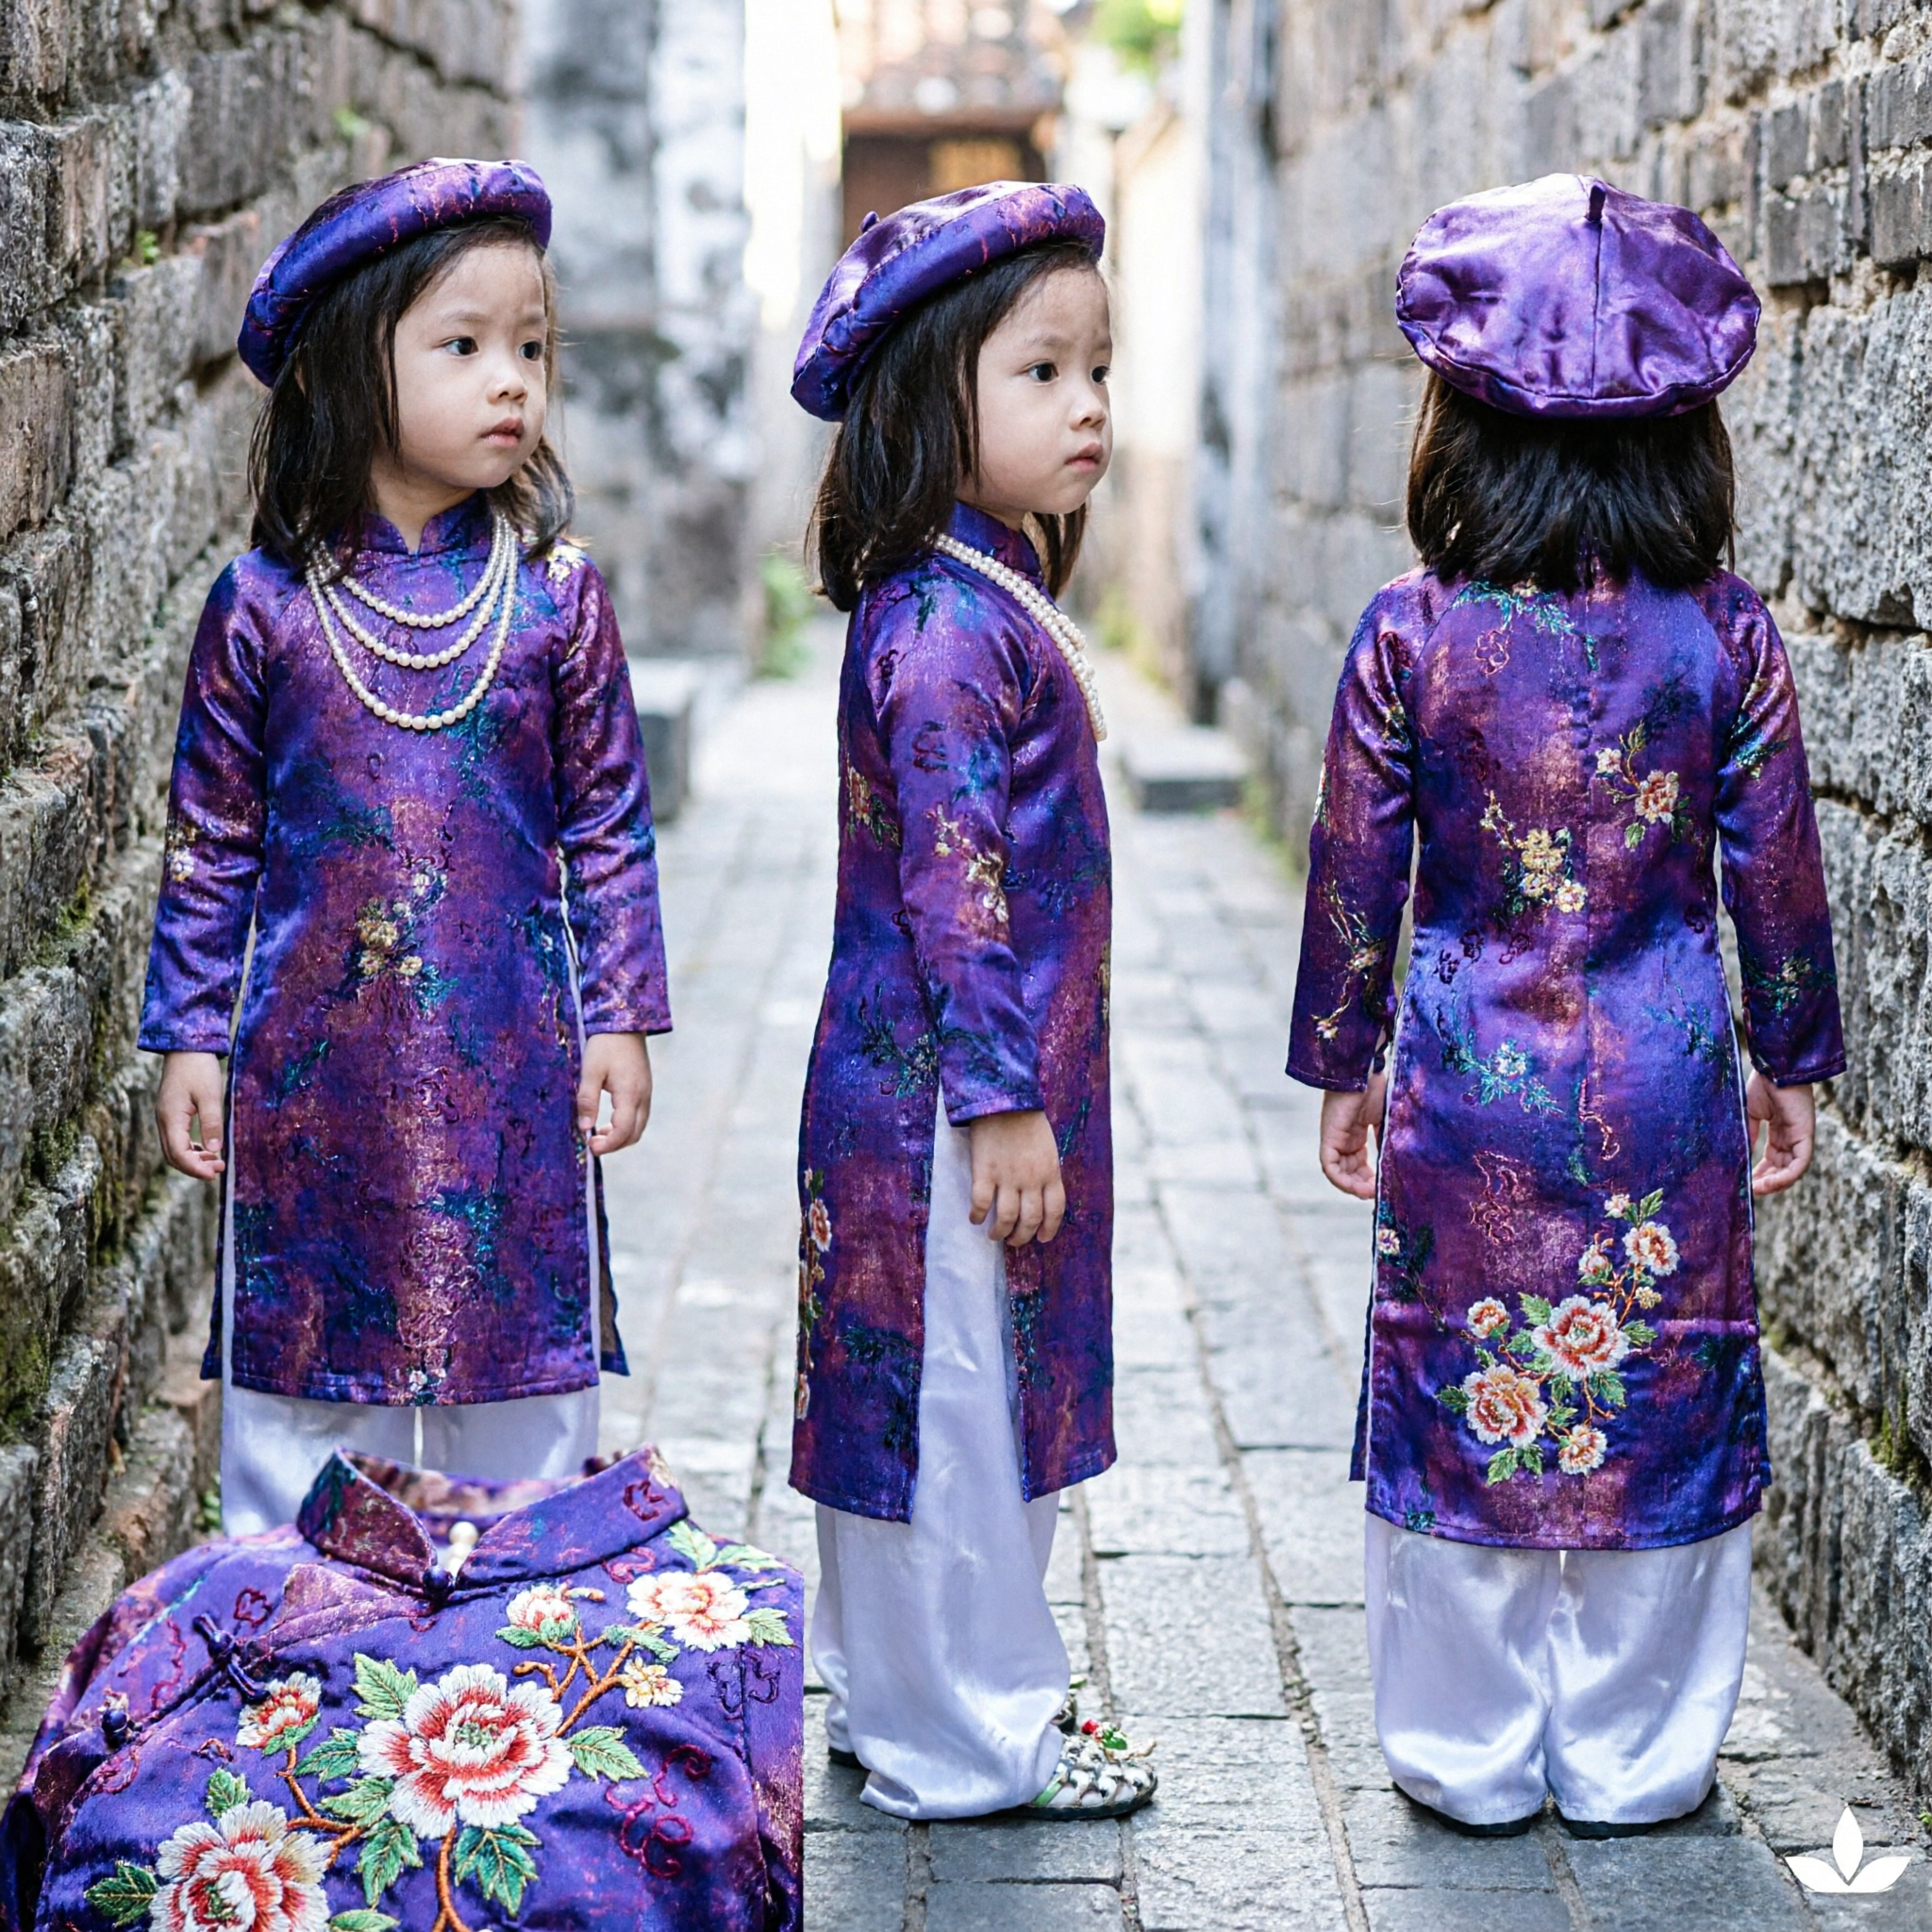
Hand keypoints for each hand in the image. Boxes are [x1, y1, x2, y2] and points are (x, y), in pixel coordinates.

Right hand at [156, 1051, 226, 1181]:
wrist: (186, 1047)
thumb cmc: (198, 1068)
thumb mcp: (210, 1095)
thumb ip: (211, 1122)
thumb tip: (215, 1150)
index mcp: (170, 1118)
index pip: (178, 1153)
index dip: (195, 1168)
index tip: (214, 1174)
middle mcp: (164, 1120)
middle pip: (174, 1155)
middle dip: (194, 1167)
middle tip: (218, 1170)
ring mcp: (166, 1117)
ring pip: (174, 1149)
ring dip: (193, 1159)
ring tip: (217, 1162)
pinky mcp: (171, 1114)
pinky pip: (178, 1139)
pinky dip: (191, 1148)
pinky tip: (208, 1150)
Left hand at [578, 1033, 651, 1156]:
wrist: (625, 1023)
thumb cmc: (606, 1044)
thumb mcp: (590, 1070)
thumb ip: (587, 1100)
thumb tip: (584, 1128)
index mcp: (630, 1093)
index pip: (623, 1131)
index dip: (608, 1145)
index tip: (590, 1147)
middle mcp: (643, 1097)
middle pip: (634, 1134)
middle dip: (614, 1145)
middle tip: (593, 1145)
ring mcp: (646, 1093)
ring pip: (638, 1127)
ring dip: (620, 1137)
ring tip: (598, 1135)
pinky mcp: (644, 1089)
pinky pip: (638, 1117)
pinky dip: (625, 1127)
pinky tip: (608, 1122)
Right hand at [968, 1108, 1065, 1246]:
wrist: (1004, 1099)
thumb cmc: (1027, 1120)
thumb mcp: (1047, 1147)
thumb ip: (1045, 1171)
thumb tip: (1039, 1194)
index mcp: (1051, 1172)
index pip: (1055, 1211)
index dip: (1049, 1229)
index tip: (1043, 1238)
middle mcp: (1031, 1180)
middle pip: (1030, 1220)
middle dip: (1022, 1237)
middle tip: (1014, 1241)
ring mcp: (1007, 1177)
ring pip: (1006, 1218)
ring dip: (1000, 1232)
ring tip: (994, 1235)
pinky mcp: (984, 1171)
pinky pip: (981, 1203)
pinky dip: (977, 1215)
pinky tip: (974, 1218)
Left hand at [1319, 1072, 1386, 1200]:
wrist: (1365, 1070)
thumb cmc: (1378, 1087)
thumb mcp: (1387, 1120)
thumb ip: (1389, 1140)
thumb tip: (1400, 1163)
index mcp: (1355, 1133)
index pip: (1359, 1163)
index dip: (1370, 1178)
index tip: (1384, 1188)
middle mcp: (1343, 1138)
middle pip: (1349, 1171)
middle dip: (1363, 1185)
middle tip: (1379, 1195)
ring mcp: (1335, 1138)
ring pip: (1339, 1172)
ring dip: (1354, 1186)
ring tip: (1372, 1193)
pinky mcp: (1330, 1137)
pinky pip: (1329, 1166)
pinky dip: (1341, 1180)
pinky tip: (1358, 1187)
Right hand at [1747, 1073, 1813, 1195]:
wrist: (1773, 1069)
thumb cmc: (1763, 1085)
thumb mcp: (1750, 1113)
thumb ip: (1749, 1133)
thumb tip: (1741, 1152)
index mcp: (1779, 1132)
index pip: (1773, 1160)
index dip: (1760, 1173)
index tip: (1746, 1183)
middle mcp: (1791, 1138)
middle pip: (1782, 1169)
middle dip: (1766, 1182)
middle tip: (1750, 1191)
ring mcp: (1800, 1138)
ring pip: (1792, 1171)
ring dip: (1775, 1183)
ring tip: (1757, 1189)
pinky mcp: (1805, 1136)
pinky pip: (1800, 1163)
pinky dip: (1787, 1176)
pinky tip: (1771, 1182)